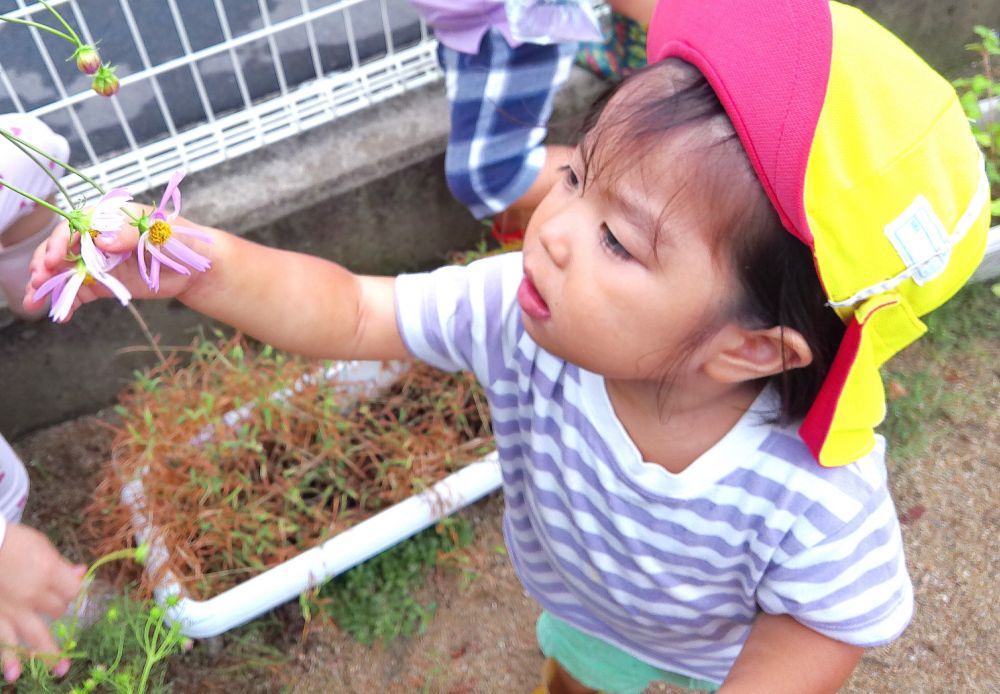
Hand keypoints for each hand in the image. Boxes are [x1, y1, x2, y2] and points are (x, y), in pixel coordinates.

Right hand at [0, 523, 85, 682]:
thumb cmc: (12, 541)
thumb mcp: (41, 546)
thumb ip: (60, 564)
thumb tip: (80, 573)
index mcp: (49, 572)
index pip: (73, 592)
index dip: (72, 591)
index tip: (68, 589)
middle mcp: (34, 593)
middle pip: (58, 611)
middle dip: (57, 610)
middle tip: (51, 606)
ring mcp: (14, 609)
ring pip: (36, 634)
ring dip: (48, 654)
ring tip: (60, 670)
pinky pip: (4, 641)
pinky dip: (9, 659)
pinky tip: (14, 674)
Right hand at [23, 204, 212, 320]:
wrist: (196, 266)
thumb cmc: (180, 239)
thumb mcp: (160, 231)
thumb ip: (130, 233)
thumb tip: (102, 239)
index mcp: (109, 217)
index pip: (75, 224)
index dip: (60, 240)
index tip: (54, 257)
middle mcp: (97, 238)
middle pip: (62, 248)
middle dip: (46, 263)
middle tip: (39, 280)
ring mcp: (98, 261)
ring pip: (65, 271)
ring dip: (48, 284)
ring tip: (35, 300)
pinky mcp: (103, 283)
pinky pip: (80, 292)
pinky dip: (67, 302)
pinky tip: (59, 314)